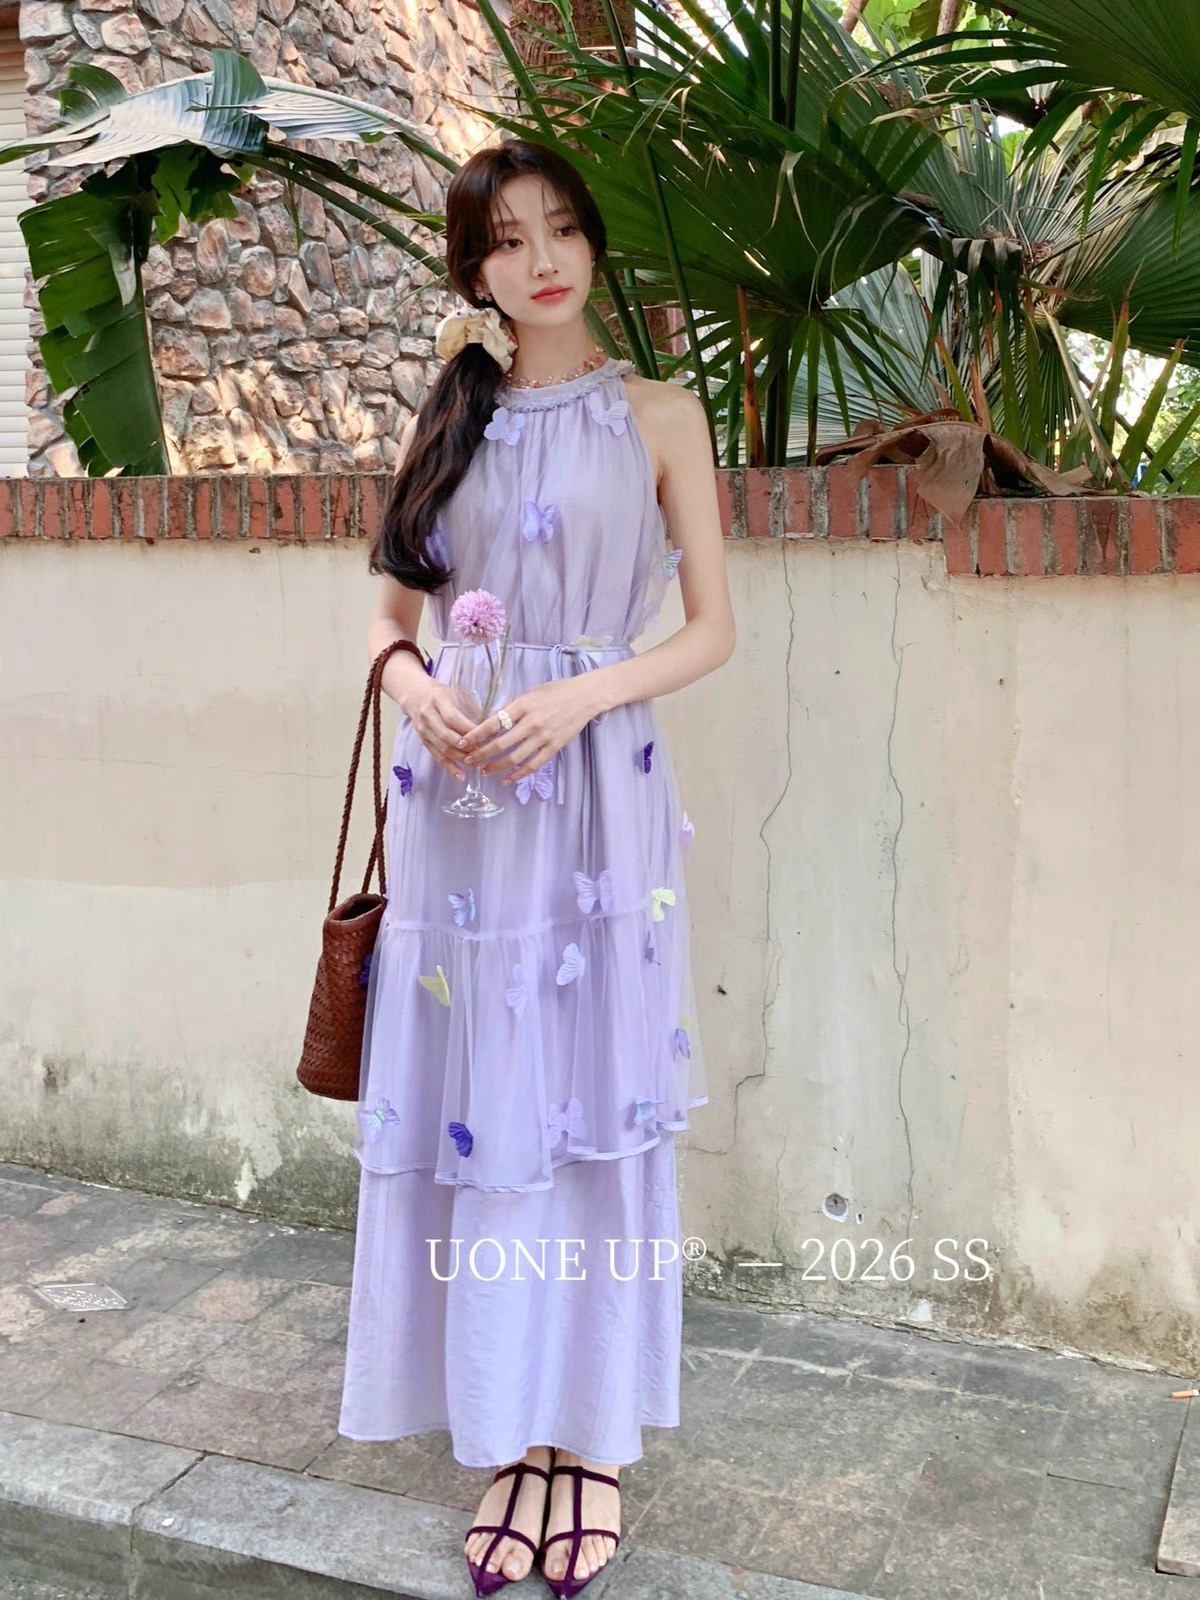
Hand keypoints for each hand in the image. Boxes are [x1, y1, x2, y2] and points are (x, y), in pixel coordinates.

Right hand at [398, 675, 477, 782]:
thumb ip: (472, 708)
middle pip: (446, 736)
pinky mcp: (423, 740)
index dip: (468, 729)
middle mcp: (428, 715)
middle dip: (465, 747)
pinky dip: (449, 767)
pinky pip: (436, 756)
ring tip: (476, 765)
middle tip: (483, 753)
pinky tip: (460, 776)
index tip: (484, 736)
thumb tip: (492, 726)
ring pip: (442, 748)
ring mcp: (424, 729)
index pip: (452, 718)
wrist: (414, 695)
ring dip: (460, 759)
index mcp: (437, 700)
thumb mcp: (456, 693)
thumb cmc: (441, 693)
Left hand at [456, 677, 601, 785]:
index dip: (475, 735)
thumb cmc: (556, 691)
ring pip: (514, 757)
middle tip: (469, 760)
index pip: (492, 723)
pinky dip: (518, 774)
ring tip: (485, 771)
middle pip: (500, 744)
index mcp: (522, 705)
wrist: (584, 696)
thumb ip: (511, 707)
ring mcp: (543, 736)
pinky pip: (533, 765)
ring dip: (496, 766)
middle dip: (481, 754)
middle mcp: (531, 722)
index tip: (462, 742)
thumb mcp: (529, 693)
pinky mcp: (554, 747)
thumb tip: (491, 720)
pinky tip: (507, 779)